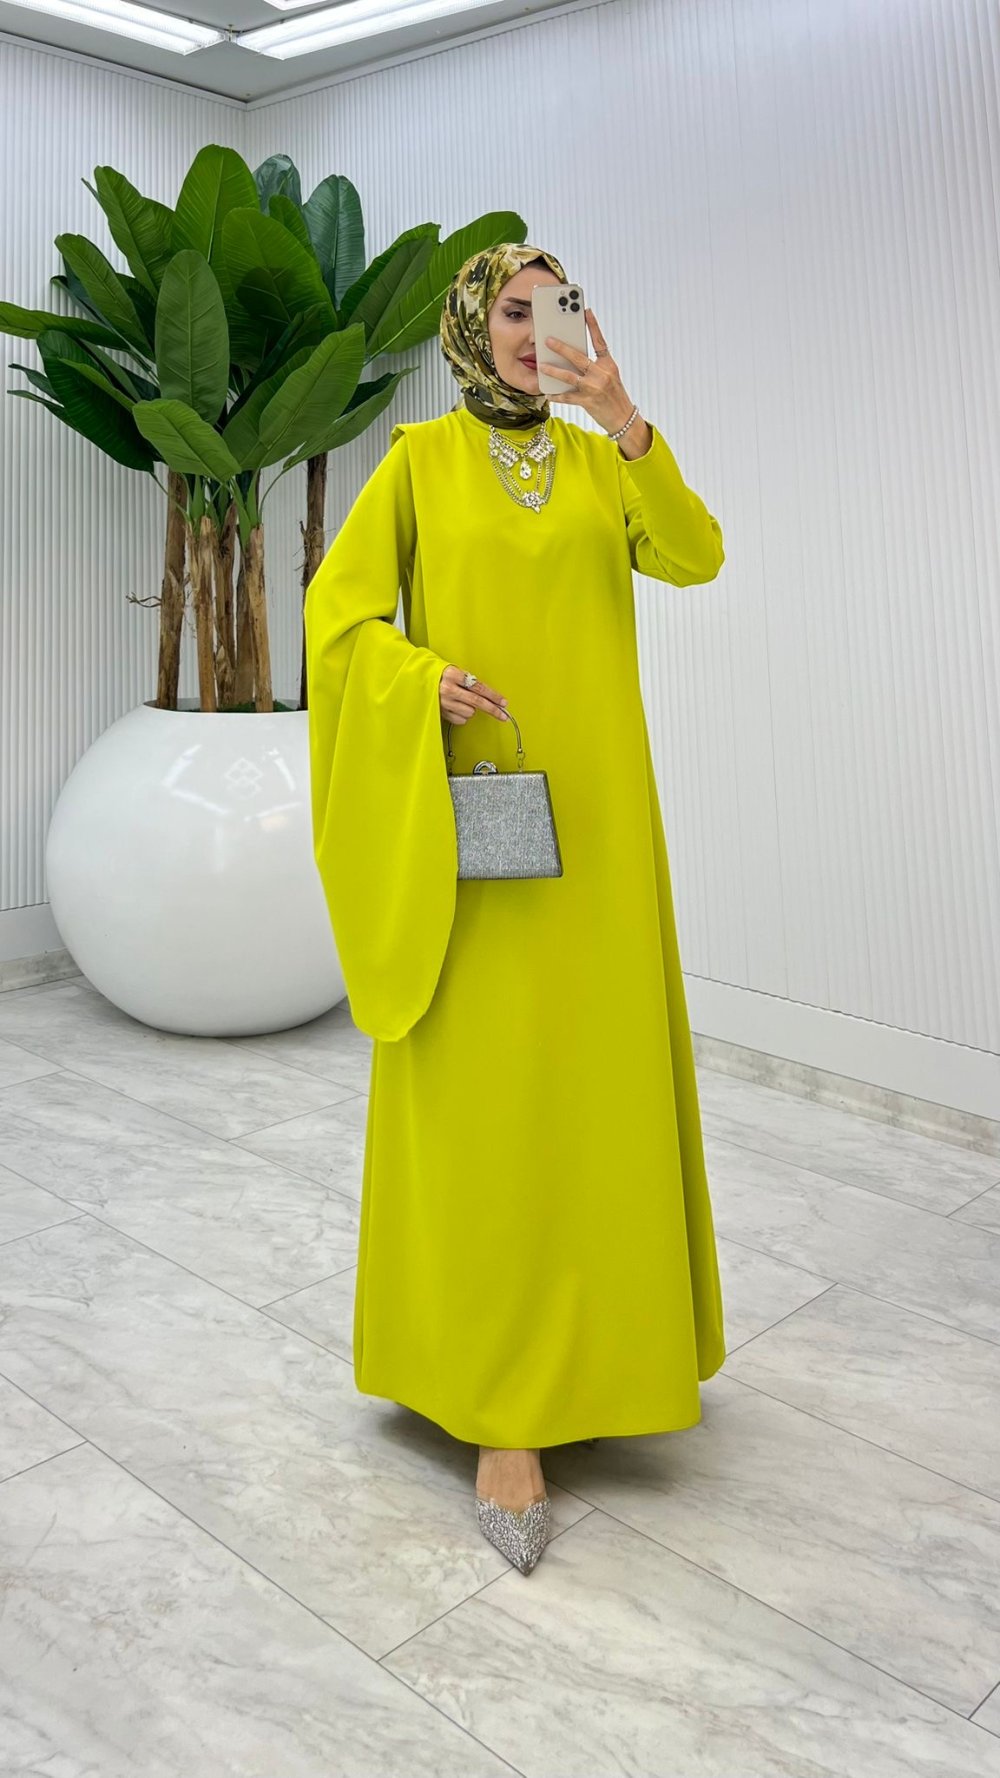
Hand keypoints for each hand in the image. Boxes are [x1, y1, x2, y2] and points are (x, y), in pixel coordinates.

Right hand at [439, 664, 508, 724]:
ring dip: (471, 709)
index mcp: (453, 675)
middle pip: (477, 702)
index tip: (503, 702)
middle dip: (492, 709)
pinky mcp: (440, 713)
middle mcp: (448, 689)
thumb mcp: (455, 672)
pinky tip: (457, 707)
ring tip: (463, 701)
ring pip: (470, 712)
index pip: (479, 687)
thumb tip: (489, 696)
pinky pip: (461, 719)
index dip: (493, 696)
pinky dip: (463, 715)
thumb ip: (469, 681)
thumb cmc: (440, 675)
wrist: (419, 679)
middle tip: (503, 715)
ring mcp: (443, 702)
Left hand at [537, 308, 642, 439]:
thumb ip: (595, 366)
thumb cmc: (614, 396)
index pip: (600, 341)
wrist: (623, 418)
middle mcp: (602, 374)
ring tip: (542, 366)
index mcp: (608, 364)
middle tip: (548, 340)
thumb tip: (574, 357)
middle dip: (562, 348)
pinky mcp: (588, 402)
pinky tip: (548, 393)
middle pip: (579, 357)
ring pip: (570, 376)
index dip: (593, 326)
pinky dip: (557, 395)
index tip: (586, 311)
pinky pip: (568, 397)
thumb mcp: (610, 376)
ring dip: (554, 371)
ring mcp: (594, 388)